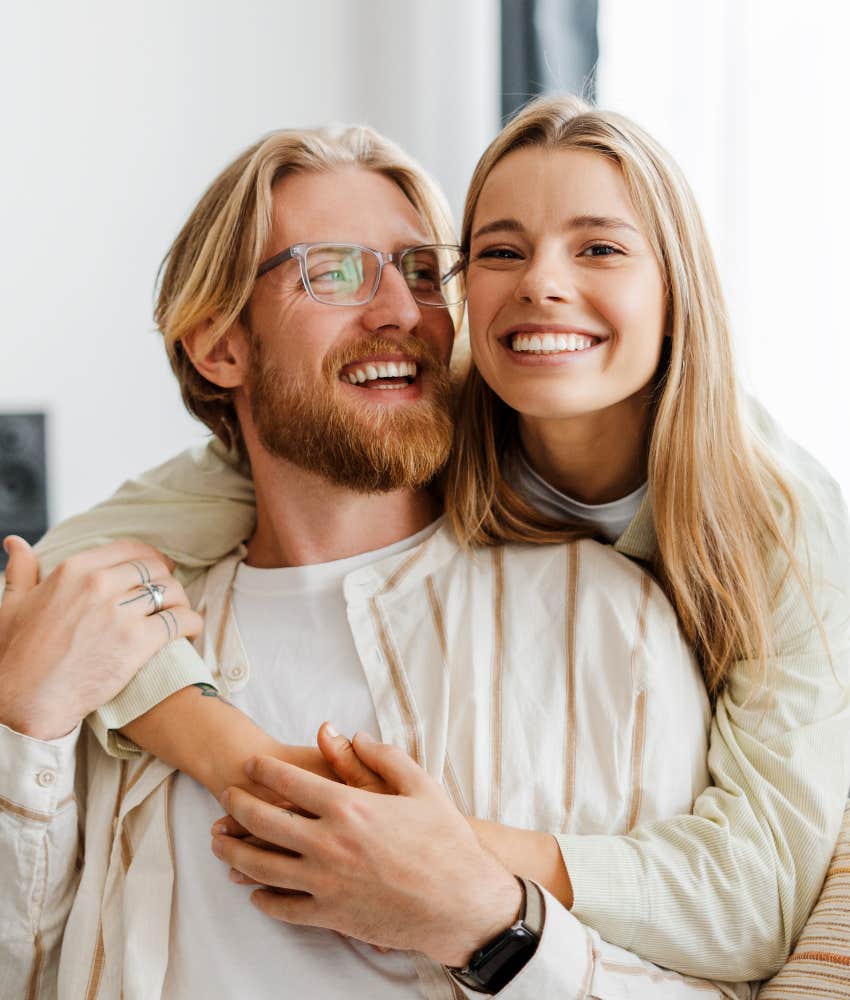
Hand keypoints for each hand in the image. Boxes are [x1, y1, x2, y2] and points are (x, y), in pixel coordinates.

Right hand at [0, 536, 202, 739]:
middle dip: (167, 580)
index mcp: (74, 569)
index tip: (159, 568)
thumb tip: (15, 542)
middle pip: (154, 569)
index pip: (130, 550)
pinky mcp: (137, 641)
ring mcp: (120, 612)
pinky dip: (191, 623)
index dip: (150, 558)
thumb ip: (21, 569)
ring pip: (170, 591)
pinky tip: (190, 631)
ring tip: (179, 614)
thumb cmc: (17, 656)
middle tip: (170, 596)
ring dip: (180, 602)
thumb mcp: (12, 603)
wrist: (26, 700)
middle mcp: (99, 584)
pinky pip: (179, 620)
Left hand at [211, 734, 521, 966]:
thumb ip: (383, 757)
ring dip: (234, 852)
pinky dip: (263, 898)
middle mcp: (328, 844)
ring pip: (262, 867)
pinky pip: (283, 908)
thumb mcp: (421, 786)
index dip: (264, 770)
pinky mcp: (330, 916)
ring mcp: (325, 883)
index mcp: (348, 807)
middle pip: (264, 821)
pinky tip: (254, 890)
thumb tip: (356, 736)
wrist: (461, 904)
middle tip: (227, 796)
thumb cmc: (446, 842)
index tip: (250, 765)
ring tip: (220, 843)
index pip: (289, 783)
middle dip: (238, 805)